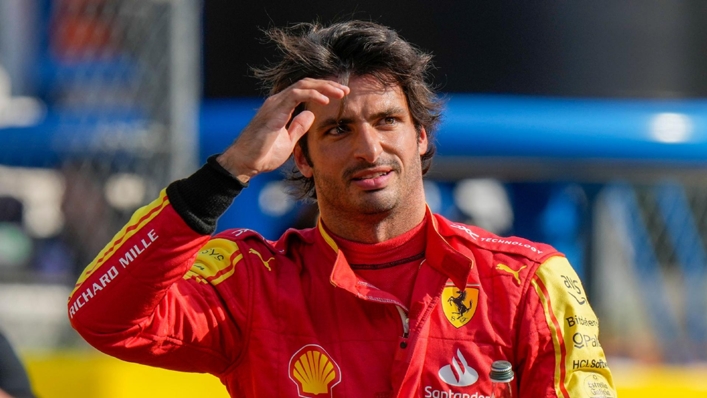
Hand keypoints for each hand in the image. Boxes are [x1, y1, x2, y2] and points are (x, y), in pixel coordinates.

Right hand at [217, 78, 348, 182]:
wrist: (245, 163)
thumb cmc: (263, 154)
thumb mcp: (288, 141)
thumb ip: (298, 127)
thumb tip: (311, 115)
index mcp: (281, 107)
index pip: (305, 90)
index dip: (324, 90)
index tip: (342, 96)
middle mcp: (278, 101)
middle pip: (307, 83)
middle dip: (328, 85)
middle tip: (346, 90)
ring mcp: (275, 104)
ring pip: (303, 85)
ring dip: (325, 87)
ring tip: (341, 93)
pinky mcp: (274, 110)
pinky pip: (296, 95)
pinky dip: (313, 94)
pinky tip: (326, 100)